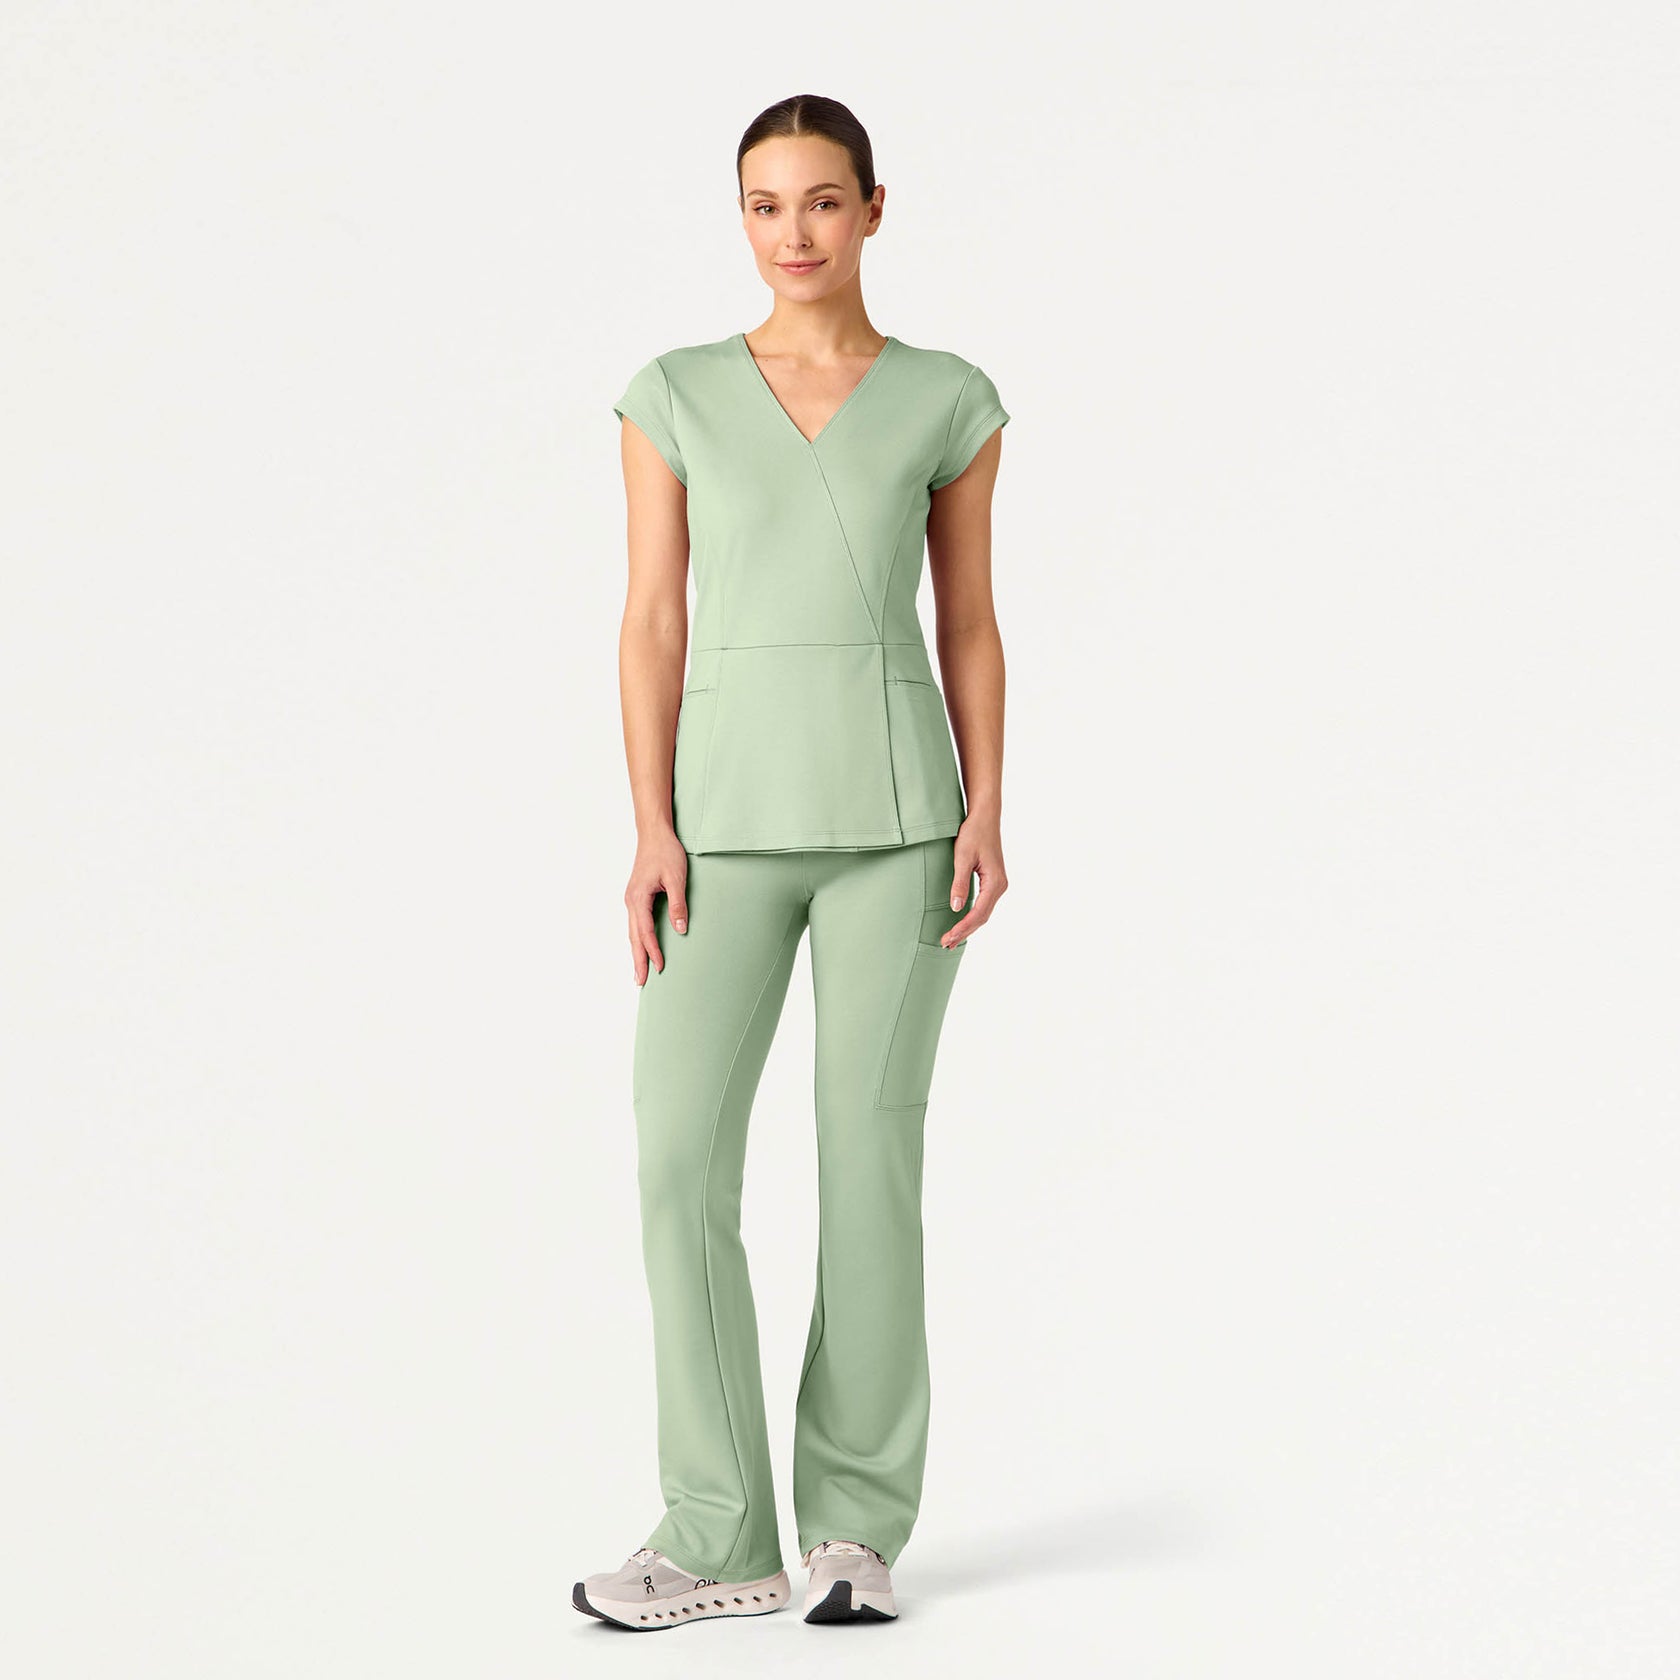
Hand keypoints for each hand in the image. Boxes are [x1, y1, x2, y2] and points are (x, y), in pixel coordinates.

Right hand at [626, 827, 689, 984]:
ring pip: (633, 931)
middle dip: (638, 959)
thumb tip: (680, 928)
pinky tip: (641, 946)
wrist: (654, 834)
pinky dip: (638, 938)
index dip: (653, 950)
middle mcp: (631, 901)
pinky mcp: (636, 897)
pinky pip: (635, 923)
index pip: (646, 931)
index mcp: (639, 898)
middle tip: (640, 981)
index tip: (660, 966)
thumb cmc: (665, 852)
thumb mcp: (677, 878)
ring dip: (636, 951)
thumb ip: (678, 904)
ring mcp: (632, 899)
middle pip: (634, 937)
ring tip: (639, 971)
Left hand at [942, 818, 1006, 947]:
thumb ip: (960, 883)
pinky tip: (961, 922)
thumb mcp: (963, 857)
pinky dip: (972, 916)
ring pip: (983, 913)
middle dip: (964, 932)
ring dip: (968, 926)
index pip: (978, 913)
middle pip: (982, 917)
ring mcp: (997, 884)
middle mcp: (1000, 886)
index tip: (948, 937)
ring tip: (951, 938)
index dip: (962, 928)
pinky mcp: (992, 881)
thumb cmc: (973, 833)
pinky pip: (983, 905)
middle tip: (945, 943)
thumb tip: (956, 908)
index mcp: (995, 882)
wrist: (985, 817)